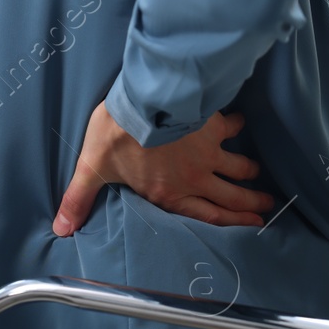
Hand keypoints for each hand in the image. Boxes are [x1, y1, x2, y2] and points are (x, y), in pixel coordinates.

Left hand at [53, 103, 276, 235]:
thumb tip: (61, 228)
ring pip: (237, 167)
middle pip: (229, 197)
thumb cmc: (116, 133)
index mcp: (169, 194)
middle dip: (250, 204)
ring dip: (249, 172)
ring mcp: (207, 152)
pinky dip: (239, 125)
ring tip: (259, 174)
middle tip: (267, 207)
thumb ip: (79, 199)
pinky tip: (243, 121)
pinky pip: (232, 128)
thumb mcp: (92, 168)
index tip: (251, 226)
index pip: (206, 217)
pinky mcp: (212, 126)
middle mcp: (194, 178)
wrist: (142, 100)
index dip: (230, 224)